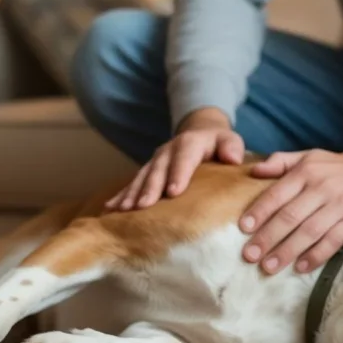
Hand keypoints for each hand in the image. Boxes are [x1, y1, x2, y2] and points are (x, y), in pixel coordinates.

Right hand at [106, 108, 244, 210]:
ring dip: (132, 194)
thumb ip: (231, 147)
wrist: (199, 131)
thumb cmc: (219, 143)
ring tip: (123, 211)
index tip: (174, 192)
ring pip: (142, 177)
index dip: (178, 173)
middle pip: (158, 170)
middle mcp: (168, 150)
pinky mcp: (148, 170)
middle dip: (150, 188)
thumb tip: (232, 159)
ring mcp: (155, 161)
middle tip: (143, 206)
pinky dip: (121, 195)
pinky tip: (110, 209)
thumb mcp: (230, 139)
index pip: (184, 158)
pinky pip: (132, 183)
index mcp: (189, 143)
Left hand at [239, 150, 342, 273]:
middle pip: (291, 216)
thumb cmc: (338, 168)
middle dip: (268, 237)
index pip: (278, 193)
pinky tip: (300, 267)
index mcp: (307, 171)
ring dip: (288, 251)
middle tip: (250, 255)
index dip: (260, 211)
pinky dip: (316, 256)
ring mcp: (340, 206)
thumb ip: (281, 162)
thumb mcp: (311, 156)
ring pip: (309, 232)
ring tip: (269, 267)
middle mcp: (323, 188)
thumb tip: (254, 171)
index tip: (243, 228)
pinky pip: (333, 241)